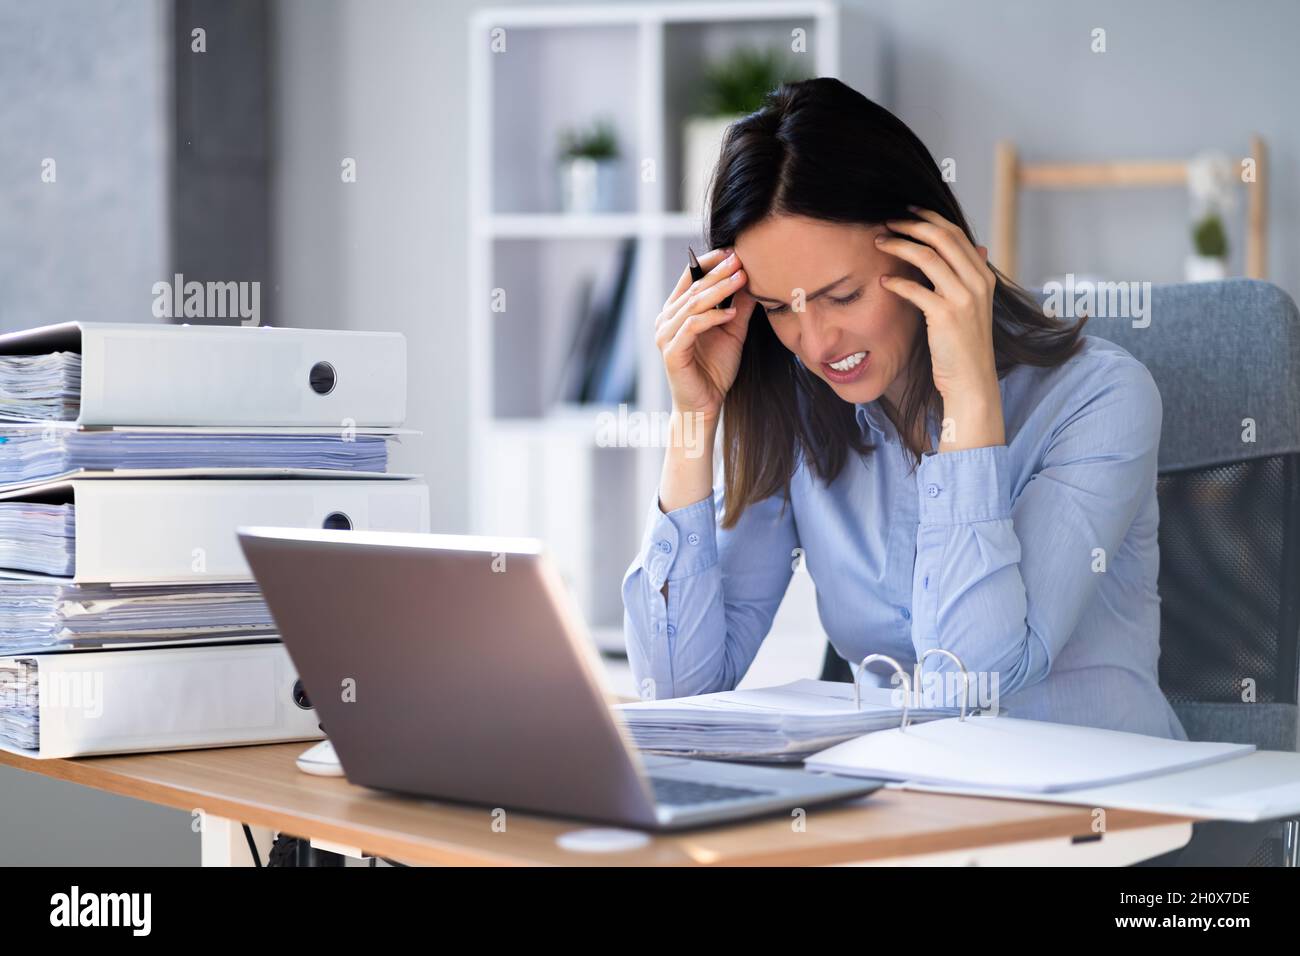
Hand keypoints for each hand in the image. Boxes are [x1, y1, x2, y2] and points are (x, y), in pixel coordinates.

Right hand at [655, 247, 754, 420]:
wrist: (704, 405)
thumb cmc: (715, 369)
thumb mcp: (732, 331)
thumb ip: (739, 307)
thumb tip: (754, 279)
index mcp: (676, 311)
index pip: (690, 277)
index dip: (710, 262)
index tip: (735, 251)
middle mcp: (666, 319)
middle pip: (693, 287)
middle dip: (718, 271)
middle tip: (740, 258)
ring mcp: (665, 335)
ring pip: (693, 304)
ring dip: (719, 290)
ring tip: (742, 279)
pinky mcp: (672, 351)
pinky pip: (693, 327)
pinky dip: (713, 317)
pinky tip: (732, 313)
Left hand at [876, 207, 1004, 451]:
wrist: (971, 380)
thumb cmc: (963, 344)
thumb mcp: (971, 306)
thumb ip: (967, 277)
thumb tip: (975, 248)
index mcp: (983, 276)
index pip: (956, 234)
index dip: (929, 217)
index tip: (906, 210)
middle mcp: (977, 282)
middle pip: (943, 237)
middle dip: (912, 224)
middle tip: (887, 221)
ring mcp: (964, 298)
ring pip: (928, 257)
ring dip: (900, 245)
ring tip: (879, 242)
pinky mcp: (947, 317)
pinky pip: (916, 289)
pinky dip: (897, 281)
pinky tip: (883, 280)